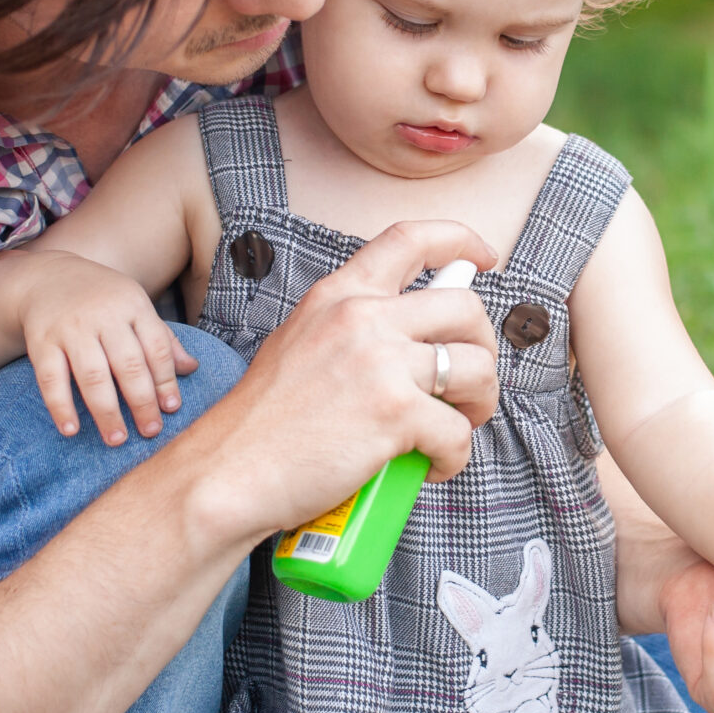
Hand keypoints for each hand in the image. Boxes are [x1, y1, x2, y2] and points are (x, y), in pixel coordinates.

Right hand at [11, 251, 194, 443]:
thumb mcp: (135, 307)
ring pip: (93, 375)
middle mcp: (103, 316)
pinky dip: (61, 407)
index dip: (166, 380)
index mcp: (132, 305)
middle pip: (128, 365)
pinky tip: (71, 430)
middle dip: (142, 402)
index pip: (155, 348)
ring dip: (107, 411)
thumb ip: (162, 339)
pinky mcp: (41, 342)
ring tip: (118, 439)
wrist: (45, 277)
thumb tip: (192, 369)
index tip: (172, 409)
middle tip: (151, 431)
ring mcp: (71, 329)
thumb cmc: (101, 299)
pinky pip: (51, 379)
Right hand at [183, 221, 499, 541]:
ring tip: (456, 426)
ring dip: (480, 403)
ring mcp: (380, 363)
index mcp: (338, 295)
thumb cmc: (263, 424)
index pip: (410, 239)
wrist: (227, 473)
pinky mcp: (394, 412)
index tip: (485, 257)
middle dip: (484, 348)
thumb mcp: (300, 344)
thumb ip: (350, 331)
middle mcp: (361, 317)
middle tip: (469, 384)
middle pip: (465, 308)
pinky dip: (455, 457)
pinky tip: (431, 467)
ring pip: (476, 369)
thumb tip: (409, 343)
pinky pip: (458, 432)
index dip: (460, 240)